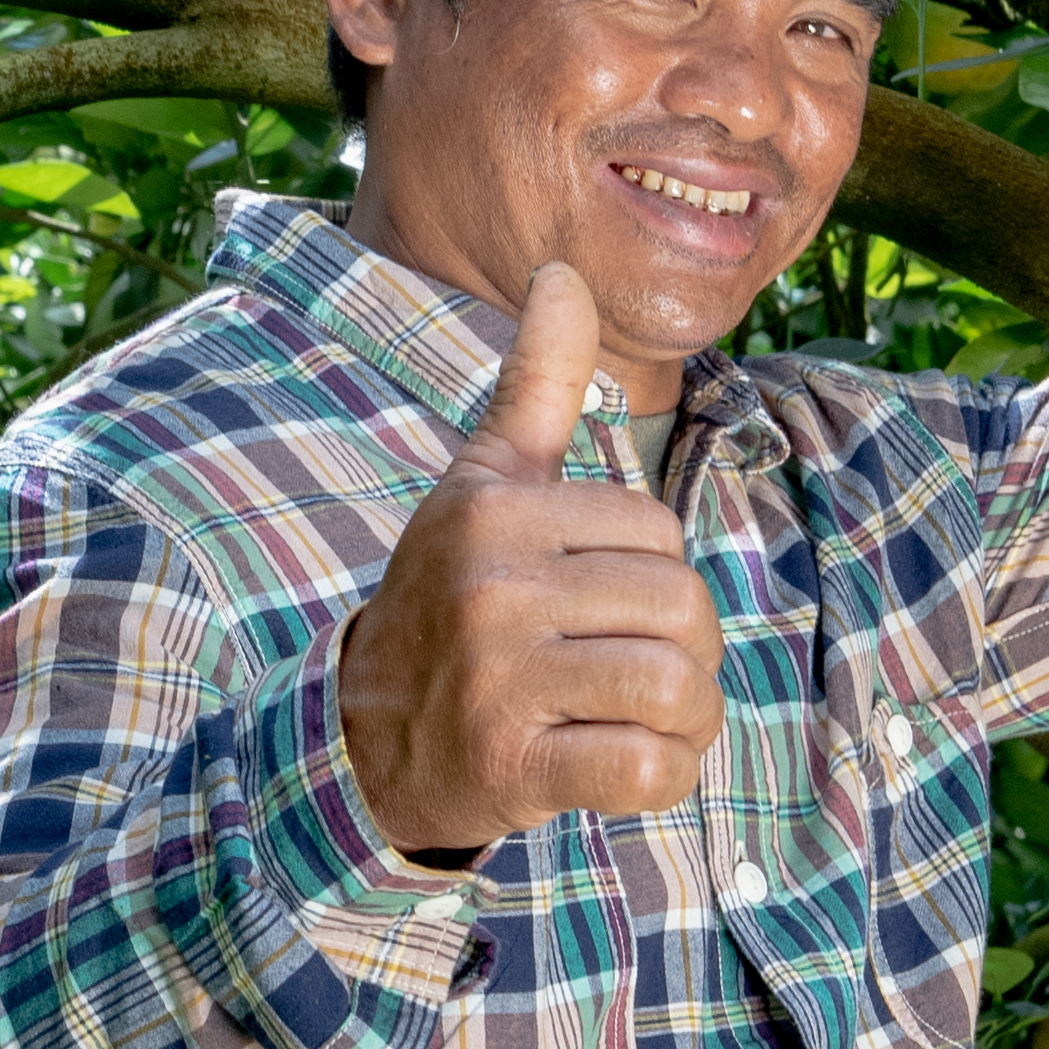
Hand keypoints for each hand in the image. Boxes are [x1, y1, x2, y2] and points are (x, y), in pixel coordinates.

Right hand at [333, 262, 719, 858]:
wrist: (362, 737)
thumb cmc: (447, 598)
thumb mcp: (481, 484)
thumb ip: (535, 384)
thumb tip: (562, 272)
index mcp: (495, 510)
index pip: (657, 532)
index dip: (652, 576)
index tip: (604, 606)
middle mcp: (492, 587)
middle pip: (682, 609)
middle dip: (686, 652)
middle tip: (638, 674)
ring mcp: (498, 680)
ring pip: (675, 689)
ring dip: (684, 719)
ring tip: (644, 721)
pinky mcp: (511, 766)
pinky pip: (645, 769)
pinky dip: (661, 777)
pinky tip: (625, 767)